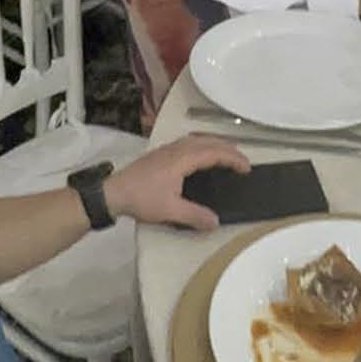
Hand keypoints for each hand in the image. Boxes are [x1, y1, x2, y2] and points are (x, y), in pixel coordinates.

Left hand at [106, 137, 249, 231]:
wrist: (112, 192)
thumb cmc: (142, 199)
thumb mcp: (170, 211)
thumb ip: (195, 216)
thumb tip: (217, 222)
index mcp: (183, 158)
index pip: (215, 153)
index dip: (233, 159)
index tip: (247, 168)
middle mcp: (178, 148)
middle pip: (209, 141)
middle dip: (228, 149)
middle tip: (242, 161)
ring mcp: (168, 148)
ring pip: (198, 139)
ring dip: (215, 145)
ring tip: (226, 155)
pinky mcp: (161, 153)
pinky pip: (189, 142)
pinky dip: (203, 146)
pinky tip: (200, 156)